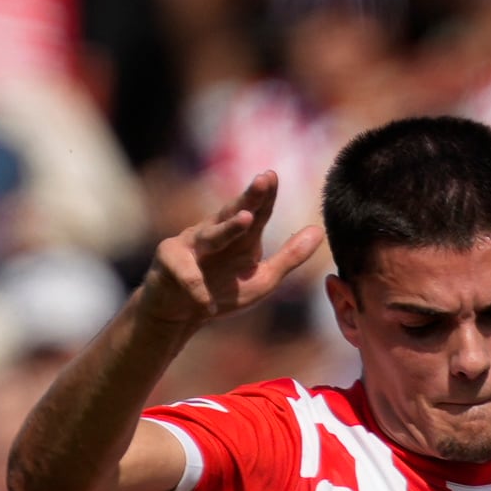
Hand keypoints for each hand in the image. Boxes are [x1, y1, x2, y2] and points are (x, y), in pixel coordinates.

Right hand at [139, 173, 325, 331]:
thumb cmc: (220, 291)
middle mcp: (215, 233)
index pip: (257, 212)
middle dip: (249, 198)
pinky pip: (187, 275)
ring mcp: (191, 246)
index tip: (274, 176)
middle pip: (233, 213)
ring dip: (228, 228)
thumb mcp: (263, 278)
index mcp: (239, 236)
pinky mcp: (171, 265)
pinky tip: (208, 303)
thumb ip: (289, 257)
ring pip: (211, 235)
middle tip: (264, 180)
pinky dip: (197, 288)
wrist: (178, 314)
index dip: (266, 195)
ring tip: (247, 220)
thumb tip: (319, 230)